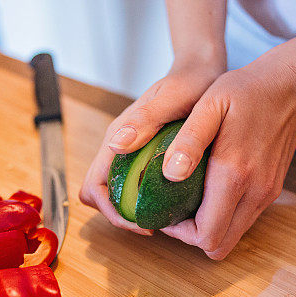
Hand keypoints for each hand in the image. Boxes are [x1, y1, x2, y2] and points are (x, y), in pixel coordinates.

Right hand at [79, 56, 225, 235]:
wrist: (200, 70)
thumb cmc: (187, 81)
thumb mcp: (170, 98)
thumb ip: (143, 119)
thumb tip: (116, 143)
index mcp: (118, 137)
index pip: (94, 187)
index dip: (111, 212)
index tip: (141, 222)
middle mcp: (121, 148)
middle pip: (102, 197)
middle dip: (122, 217)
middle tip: (154, 226)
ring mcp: (133, 153)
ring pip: (119, 195)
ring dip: (134, 212)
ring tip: (164, 219)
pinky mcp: (147, 157)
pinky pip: (137, 188)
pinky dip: (147, 202)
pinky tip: (172, 205)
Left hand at [159, 19, 295, 258]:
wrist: (292, 86)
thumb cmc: (247, 91)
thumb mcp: (210, 105)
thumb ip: (189, 141)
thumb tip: (169, 174)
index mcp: (234, 175)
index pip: (206, 235)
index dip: (178, 233)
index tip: (163, 211)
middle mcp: (255, 192)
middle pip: (219, 245)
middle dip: (190, 236)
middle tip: (171, 210)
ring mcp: (266, 194)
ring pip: (231, 236)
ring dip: (206, 227)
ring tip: (185, 200)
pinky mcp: (271, 189)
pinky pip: (242, 219)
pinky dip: (221, 216)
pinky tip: (206, 190)